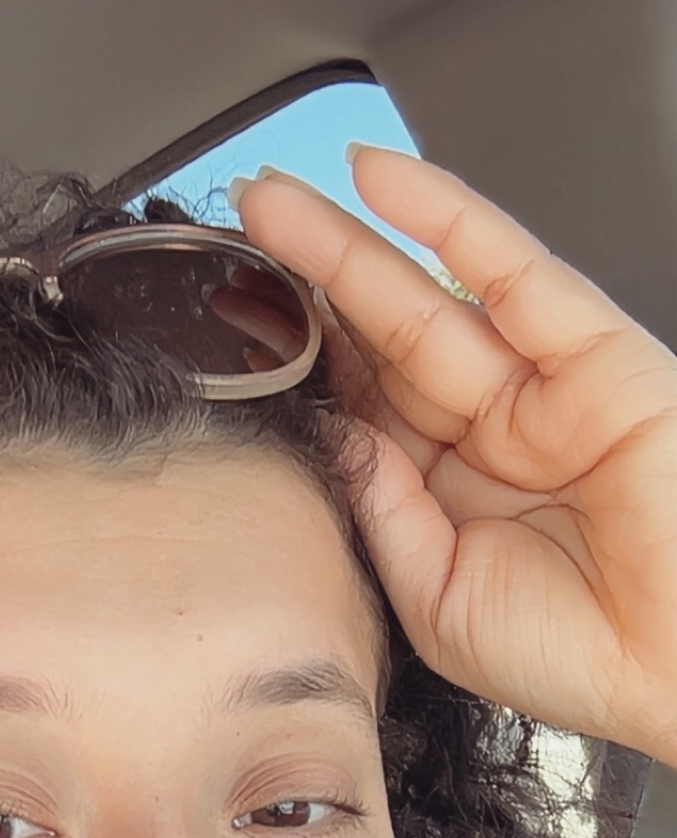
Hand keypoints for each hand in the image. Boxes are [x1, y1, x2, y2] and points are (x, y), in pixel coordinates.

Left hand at [231, 150, 676, 765]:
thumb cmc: (578, 659)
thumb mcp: (437, 599)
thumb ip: (385, 513)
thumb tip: (341, 433)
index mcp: (453, 502)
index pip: (366, 411)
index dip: (307, 362)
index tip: (240, 322)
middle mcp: (495, 439)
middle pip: (385, 344)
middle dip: (313, 282)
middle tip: (245, 226)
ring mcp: (542, 393)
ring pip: (431, 297)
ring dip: (353, 242)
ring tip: (275, 199)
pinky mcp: (597, 356)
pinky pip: (510, 271)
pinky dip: (449, 218)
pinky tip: (381, 178)